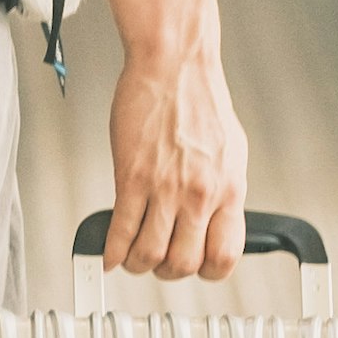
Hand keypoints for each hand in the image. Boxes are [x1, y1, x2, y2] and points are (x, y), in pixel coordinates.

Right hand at [94, 45, 246, 283]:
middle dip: (168, 272)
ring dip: (137, 264)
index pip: (224, 256)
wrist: (173, 64)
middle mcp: (199, 195)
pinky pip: (120, 229)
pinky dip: (111, 250)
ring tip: (132, 257)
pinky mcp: (132, 177)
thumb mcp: (229, 151)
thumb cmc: (199, 98)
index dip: (207, 271)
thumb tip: (216, 216)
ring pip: (149, 254)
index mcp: (229, 190)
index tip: (195, 267)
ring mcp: (164, 188)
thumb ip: (223, 188)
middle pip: (184, 263)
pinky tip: (108, 253)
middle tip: (158, 263)